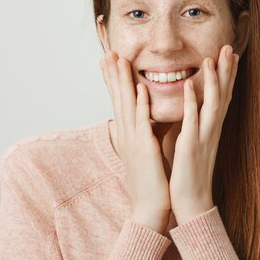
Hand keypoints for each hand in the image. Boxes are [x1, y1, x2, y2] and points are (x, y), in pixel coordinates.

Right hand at [100, 50, 170, 232]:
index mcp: (128, 134)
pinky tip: (139, 89)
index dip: (113, 80)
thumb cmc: (151, 180)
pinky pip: (142, 122)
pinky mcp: (145, 149)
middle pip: (118, 98)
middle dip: (113, 74)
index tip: (109, 60)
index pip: (119, 101)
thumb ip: (144, 133)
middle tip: (108, 52)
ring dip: (123, 82)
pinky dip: (140, 105)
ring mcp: (134, 140)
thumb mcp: (144, 151)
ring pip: (126, 105)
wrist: (150, 207)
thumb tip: (146, 119)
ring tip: (119, 60)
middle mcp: (127, 134)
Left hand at [169, 44, 238, 224]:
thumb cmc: (189, 174)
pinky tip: (188, 84)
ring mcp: (203, 138)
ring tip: (210, 57)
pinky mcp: (191, 147)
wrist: (191, 203)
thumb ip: (193, 125)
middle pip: (224, 95)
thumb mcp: (193, 143)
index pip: (223, 96)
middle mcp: (212, 130)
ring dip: (213, 80)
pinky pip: (192, 120)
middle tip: (229, 47)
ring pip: (213, 103)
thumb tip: (190, 109)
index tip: (230, 54)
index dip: (227, 75)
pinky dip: (191, 101)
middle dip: (227, 71)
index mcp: (211, 129)